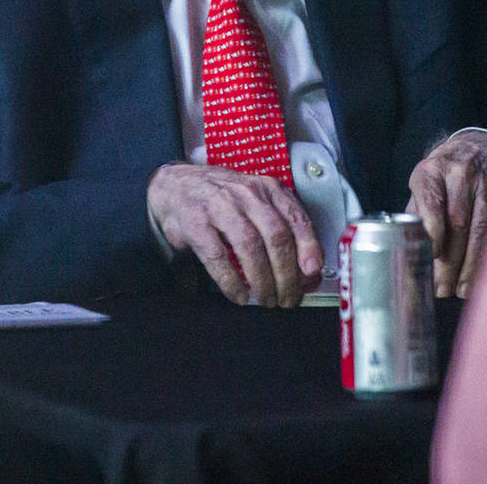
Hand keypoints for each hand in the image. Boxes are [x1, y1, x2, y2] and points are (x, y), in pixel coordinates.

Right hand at [147, 163, 323, 306]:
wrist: (174, 187)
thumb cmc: (222, 200)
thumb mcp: (256, 204)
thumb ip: (282, 230)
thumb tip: (309, 271)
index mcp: (267, 188)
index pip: (296, 217)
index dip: (308, 247)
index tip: (312, 271)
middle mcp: (247, 193)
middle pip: (276, 236)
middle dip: (286, 274)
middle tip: (288, 298)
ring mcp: (220, 205)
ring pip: (250, 246)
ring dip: (262, 280)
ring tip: (266, 299)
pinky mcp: (196, 222)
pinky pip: (217, 256)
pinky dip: (231, 281)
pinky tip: (238, 294)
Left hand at [406, 132, 486, 297]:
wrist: (482, 145)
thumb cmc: (446, 172)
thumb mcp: (426, 181)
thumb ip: (419, 212)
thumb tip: (408, 251)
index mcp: (433, 170)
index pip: (432, 201)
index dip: (432, 231)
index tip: (431, 256)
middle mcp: (462, 174)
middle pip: (457, 222)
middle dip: (450, 260)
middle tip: (442, 288)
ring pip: (482, 229)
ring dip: (472, 264)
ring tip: (462, 289)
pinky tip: (483, 275)